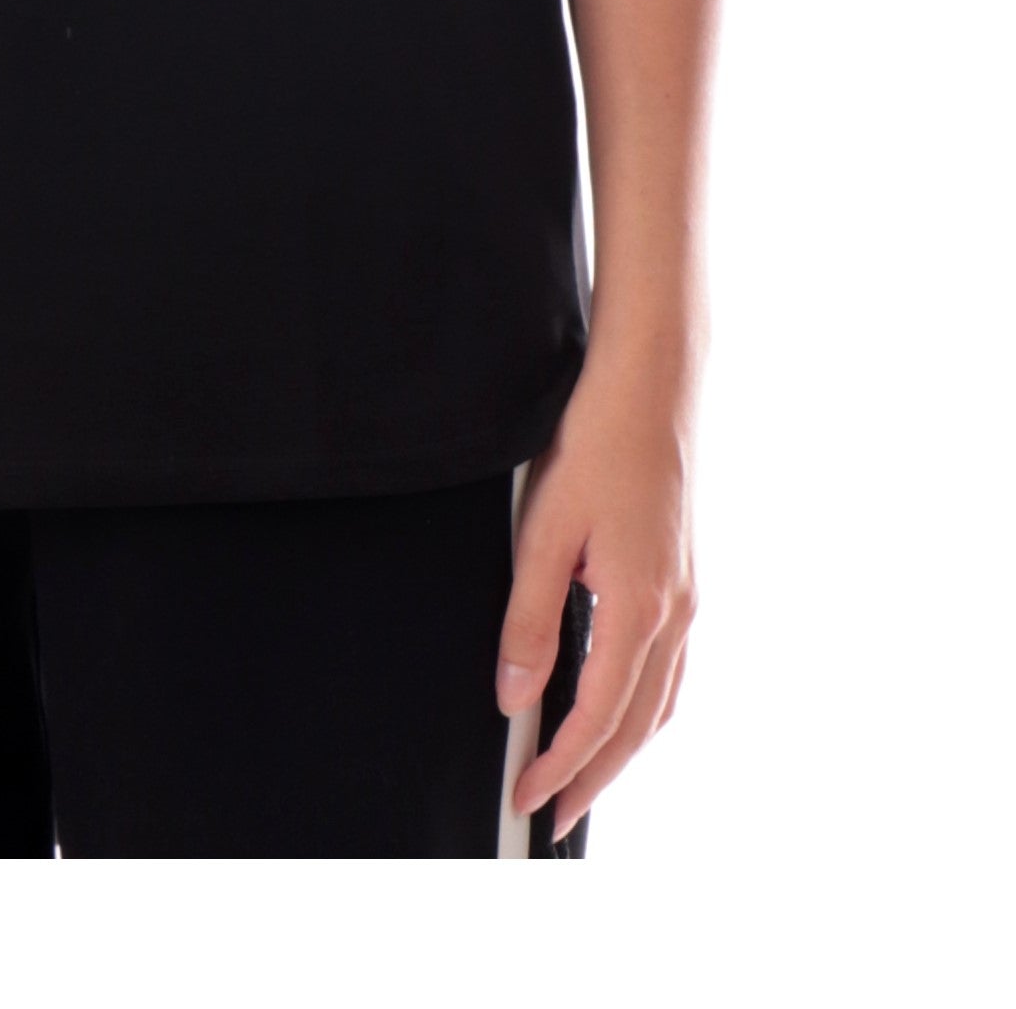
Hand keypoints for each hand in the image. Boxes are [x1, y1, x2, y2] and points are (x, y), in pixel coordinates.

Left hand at [496, 358, 698, 840]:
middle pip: (636, 727)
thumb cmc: (597, 445)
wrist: (652, 386)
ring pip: (659, 702)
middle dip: (593, 779)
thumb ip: (530, 620)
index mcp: (639, 610)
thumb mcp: (545, 532)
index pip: (595, 718)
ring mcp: (687, 597)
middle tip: (553, 816)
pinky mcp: (684, 578)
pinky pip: (670, 668)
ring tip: (582, 778)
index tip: (526, 799)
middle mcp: (675, 614)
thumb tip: (514, 696)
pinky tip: (620, 705)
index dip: (559, 766)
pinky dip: (643, 707)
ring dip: (622, 749)